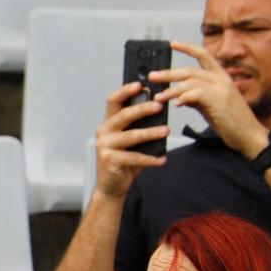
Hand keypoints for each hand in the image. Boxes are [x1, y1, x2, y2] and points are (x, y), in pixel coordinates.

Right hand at [92, 83, 169, 199]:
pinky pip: (134, 157)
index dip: (125, 91)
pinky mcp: (110, 160)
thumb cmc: (124, 160)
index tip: (140, 85)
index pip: (113, 101)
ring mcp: (105, 146)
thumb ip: (139, 126)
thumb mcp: (131, 140)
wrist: (112, 185)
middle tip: (159, 106)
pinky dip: (150, 158)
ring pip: (130, 136)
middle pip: (123, 115)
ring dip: (150, 133)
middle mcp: (104, 132)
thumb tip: (159, 109)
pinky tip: (162, 159)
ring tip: (166, 131)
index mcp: (109, 123)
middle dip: (142, 109)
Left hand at [153, 41, 270, 159]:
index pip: (203, 55)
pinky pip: (196, 93)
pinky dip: (183, 97)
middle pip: (190, 70)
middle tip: (152, 76)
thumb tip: (178, 94)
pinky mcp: (219, 100)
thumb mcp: (209, 105)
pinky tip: (176, 104)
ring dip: (171, 90)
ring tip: (158, 97)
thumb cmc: (229, 120)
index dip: (187, 48)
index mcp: (220, 76)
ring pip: (190, 82)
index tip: (172, 43)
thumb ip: (196, 97)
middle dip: (168, 73)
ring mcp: (222, 88)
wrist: (248, 134)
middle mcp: (221, 79)